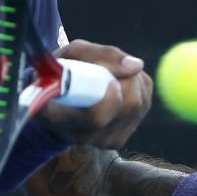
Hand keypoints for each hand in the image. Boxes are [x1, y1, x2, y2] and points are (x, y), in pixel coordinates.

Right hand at [37, 39, 152, 146]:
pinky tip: (117, 88)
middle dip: (127, 78)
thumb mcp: (72, 53)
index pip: (97, 116)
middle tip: (110, 67)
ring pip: (139, 103)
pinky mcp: (119, 140)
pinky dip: (137, 89)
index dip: (111, 97)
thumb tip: (137, 66)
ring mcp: (102, 141)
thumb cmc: (61, 72)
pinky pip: (142, 106)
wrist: (53, 102)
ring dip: (132, 81)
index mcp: (58, 116)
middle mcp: (80, 135)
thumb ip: (101, 54)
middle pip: (128, 105)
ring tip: (110, 76)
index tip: (111, 80)